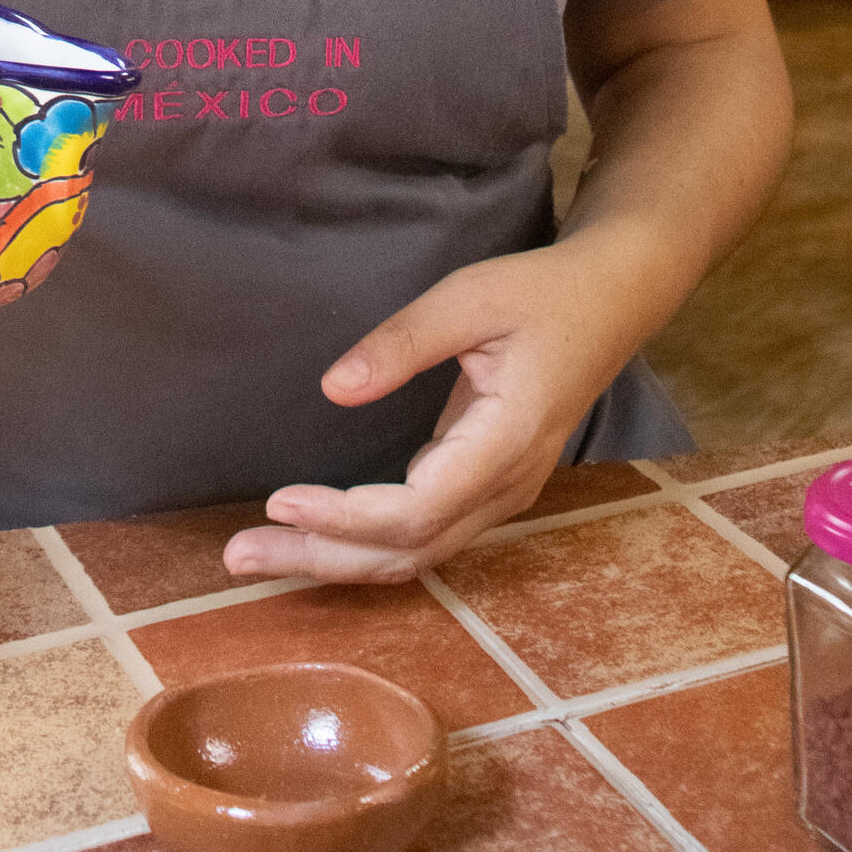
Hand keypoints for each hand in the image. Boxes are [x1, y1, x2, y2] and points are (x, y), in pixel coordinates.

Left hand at [223, 241, 631, 584]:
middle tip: (239, 555)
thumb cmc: (541, 293)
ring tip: (262, 555)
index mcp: (506, 445)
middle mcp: (506, 488)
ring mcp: (502, 494)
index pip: (414, 509)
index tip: (279, 501)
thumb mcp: (470, 298)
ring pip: (415, 553)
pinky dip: (367, 544)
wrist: (612, 301)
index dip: (343, 515)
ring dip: (339, 558)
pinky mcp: (489, 484)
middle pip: (407, 551)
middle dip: (321, 557)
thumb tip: (333, 389)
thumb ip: (404, 343)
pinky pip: (425, 534)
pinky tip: (320, 537)